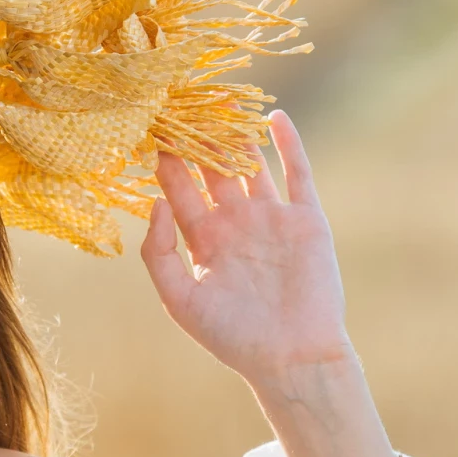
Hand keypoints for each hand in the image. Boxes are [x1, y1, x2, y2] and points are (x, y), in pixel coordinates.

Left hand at [141, 110, 347, 381]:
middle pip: (213, 169)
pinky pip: (298, 173)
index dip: (167, 160)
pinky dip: (289, 145)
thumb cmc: (232, 336)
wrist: (291, 356)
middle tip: (184, 102)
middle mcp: (235, 223)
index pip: (179, 189)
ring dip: (238, 136)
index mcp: (203, 241)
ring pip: (252, 165)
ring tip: (224, 100)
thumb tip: (154, 202)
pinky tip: (275, 118)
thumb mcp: (179, 299)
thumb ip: (159, 252)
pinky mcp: (306, 219)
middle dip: (199, 139)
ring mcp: (271, 218)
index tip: (151, 128)